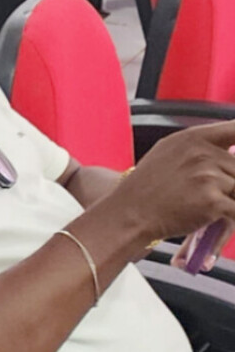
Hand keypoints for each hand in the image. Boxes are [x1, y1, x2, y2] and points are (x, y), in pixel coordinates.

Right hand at [119, 120, 234, 244]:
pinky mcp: (212, 202)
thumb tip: (228, 148)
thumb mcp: (167, 152)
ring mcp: (208, 177)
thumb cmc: (143, 190)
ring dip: (228, 201)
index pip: (234, 129)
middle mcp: (203, 154)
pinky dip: (229, 219)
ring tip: (205, 209)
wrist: (128, 216)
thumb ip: (198, 148)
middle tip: (209, 194)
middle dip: (228, 183)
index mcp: (193, 139)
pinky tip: (214, 222)